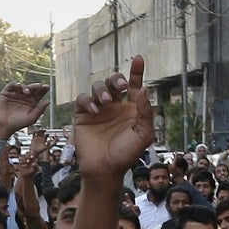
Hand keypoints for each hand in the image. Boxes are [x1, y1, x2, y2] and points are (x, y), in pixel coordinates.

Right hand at [0, 81, 51, 141]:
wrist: (3, 126)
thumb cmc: (18, 123)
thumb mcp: (31, 118)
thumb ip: (40, 110)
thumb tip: (48, 101)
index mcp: (32, 101)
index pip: (39, 93)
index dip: (43, 89)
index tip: (47, 87)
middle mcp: (25, 96)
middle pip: (32, 88)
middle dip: (36, 86)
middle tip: (39, 86)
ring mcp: (16, 93)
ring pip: (23, 86)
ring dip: (26, 87)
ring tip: (27, 92)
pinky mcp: (7, 92)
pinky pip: (12, 85)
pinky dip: (15, 84)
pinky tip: (18, 86)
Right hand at [68, 59, 152, 179]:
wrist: (105, 170)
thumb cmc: (126, 155)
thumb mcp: (143, 134)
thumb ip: (145, 112)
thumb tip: (144, 88)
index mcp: (130, 109)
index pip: (133, 86)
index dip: (136, 72)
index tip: (138, 59)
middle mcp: (114, 106)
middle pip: (113, 82)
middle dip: (116, 79)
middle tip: (120, 85)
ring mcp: (98, 110)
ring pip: (97, 87)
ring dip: (102, 90)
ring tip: (106, 103)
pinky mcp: (83, 115)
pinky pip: (83, 99)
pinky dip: (88, 101)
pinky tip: (95, 110)